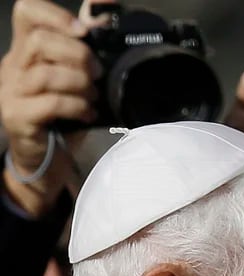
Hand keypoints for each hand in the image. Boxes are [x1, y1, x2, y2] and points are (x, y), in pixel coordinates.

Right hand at [0, 0, 110, 214]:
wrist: (42, 160)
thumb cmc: (60, 120)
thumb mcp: (72, 84)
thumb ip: (81, 55)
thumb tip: (100, 20)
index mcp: (25, 53)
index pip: (27, 13)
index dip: (55, 14)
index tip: (84, 31)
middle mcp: (13, 67)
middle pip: (39, 41)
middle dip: (77, 54)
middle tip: (98, 74)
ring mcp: (12, 92)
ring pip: (46, 73)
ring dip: (79, 84)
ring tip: (93, 97)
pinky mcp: (18, 116)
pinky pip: (51, 103)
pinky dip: (76, 106)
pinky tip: (88, 114)